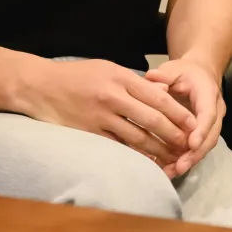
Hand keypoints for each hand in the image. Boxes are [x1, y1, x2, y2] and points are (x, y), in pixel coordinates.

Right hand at [19, 59, 197, 170]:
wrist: (39, 86)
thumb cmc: (76, 76)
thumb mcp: (107, 68)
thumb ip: (132, 81)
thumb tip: (160, 94)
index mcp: (121, 78)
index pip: (158, 97)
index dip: (178, 112)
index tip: (193, 123)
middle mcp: (113, 97)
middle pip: (152, 119)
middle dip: (174, 134)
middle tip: (189, 144)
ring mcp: (100, 117)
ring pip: (137, 137)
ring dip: (158, 149)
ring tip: (173, 158)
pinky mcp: (89, 132)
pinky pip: (117, 147)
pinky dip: (135, 156)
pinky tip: (147, 162)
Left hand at [146, 58, 225, 178]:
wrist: (200, 75)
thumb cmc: (185, 73)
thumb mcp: (174, 68)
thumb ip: (163, 74)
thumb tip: (152, 79)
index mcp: (208, 93)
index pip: (208, 113)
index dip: (202, 129)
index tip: (191, 143)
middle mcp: (215, 110)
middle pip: (211, 135)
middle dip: (196, 153)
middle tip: (180, 167)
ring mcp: (211, 123)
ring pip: (206, 145)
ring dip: (191, 160)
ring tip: (172, 172)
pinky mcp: (204, 132)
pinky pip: (199, 148)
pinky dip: (187, 159)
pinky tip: (170, 170)